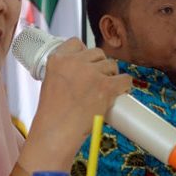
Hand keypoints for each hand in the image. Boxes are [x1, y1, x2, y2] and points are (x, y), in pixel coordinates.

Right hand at [18, 38, 130, 173]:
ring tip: (106, 90)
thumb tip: (82, 73)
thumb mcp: (49, 84)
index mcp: (57, 60)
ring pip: (112, 65)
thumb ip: (63, 73)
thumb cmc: (52, 114)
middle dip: (100, 65)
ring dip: (111, 76)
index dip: (84, 53)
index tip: (86, 63)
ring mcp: (91, 74)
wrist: (56, 132)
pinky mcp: (106, 87)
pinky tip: (120, 92)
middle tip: (97, 80)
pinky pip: (125, 79)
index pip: (76, 43)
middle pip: (97, 53)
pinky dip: (125, 86)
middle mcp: (74, 63)